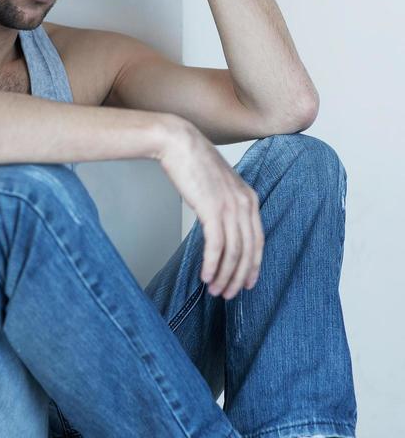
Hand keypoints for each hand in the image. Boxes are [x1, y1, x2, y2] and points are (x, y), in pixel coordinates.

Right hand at [158, 121, 264, 298]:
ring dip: (225, 275)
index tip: (247, 283)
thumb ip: (225, 206)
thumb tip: (220, 228)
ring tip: (216, 290)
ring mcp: (230, 206)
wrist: (179, 143)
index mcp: (250, 198)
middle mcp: (245, 203)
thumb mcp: (218, 186)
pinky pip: (216, 246)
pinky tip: (206, 276)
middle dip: (239, 277)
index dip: (254, 265)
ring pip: (234, 252)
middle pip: (248, 250)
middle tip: (229, 294)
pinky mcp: (212, 209)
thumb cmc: (193, 164)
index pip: (257, 240)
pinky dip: (212, 265)